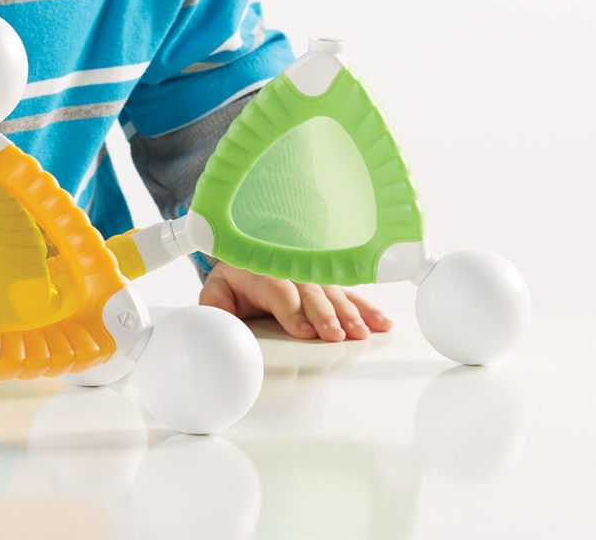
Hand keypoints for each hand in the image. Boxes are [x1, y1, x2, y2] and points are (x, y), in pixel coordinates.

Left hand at [199, 261, 391, 341]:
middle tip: (335, 335)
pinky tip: (381, 323)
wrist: (248, 262)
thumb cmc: (235, 281)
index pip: (278, 290)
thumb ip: (214, 306)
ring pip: (334, 294)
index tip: (303, 331)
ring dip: (350, 313)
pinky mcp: (329, 286)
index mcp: (262, 273)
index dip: (292, 310)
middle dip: (325, 314)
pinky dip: (367, 309)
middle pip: (311, 292)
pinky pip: (351, 296)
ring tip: (362, 332)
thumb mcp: (217, 289)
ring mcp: (313, 278)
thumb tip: (217, 324)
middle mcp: (291, 273)